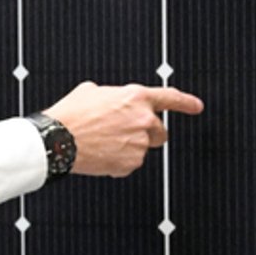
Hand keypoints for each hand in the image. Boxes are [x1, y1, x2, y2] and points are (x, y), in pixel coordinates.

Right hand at [41, 82, 204, 177]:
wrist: (58, 140)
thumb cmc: (70, 114)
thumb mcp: (91, 91)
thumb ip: (113, 95)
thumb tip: (113, 102)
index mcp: (136, 97)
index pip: (170, 98)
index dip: (186, 102)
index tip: (197, 107)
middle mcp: (144, 120)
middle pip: (160, 132)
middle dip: (147, 134)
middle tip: (123, 135)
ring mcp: (140, 143)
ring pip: (143, 149)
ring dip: (129, 148)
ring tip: (103, 143)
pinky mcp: (131, 163)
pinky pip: (130, 164)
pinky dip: (118, 162)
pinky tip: (100, 154)